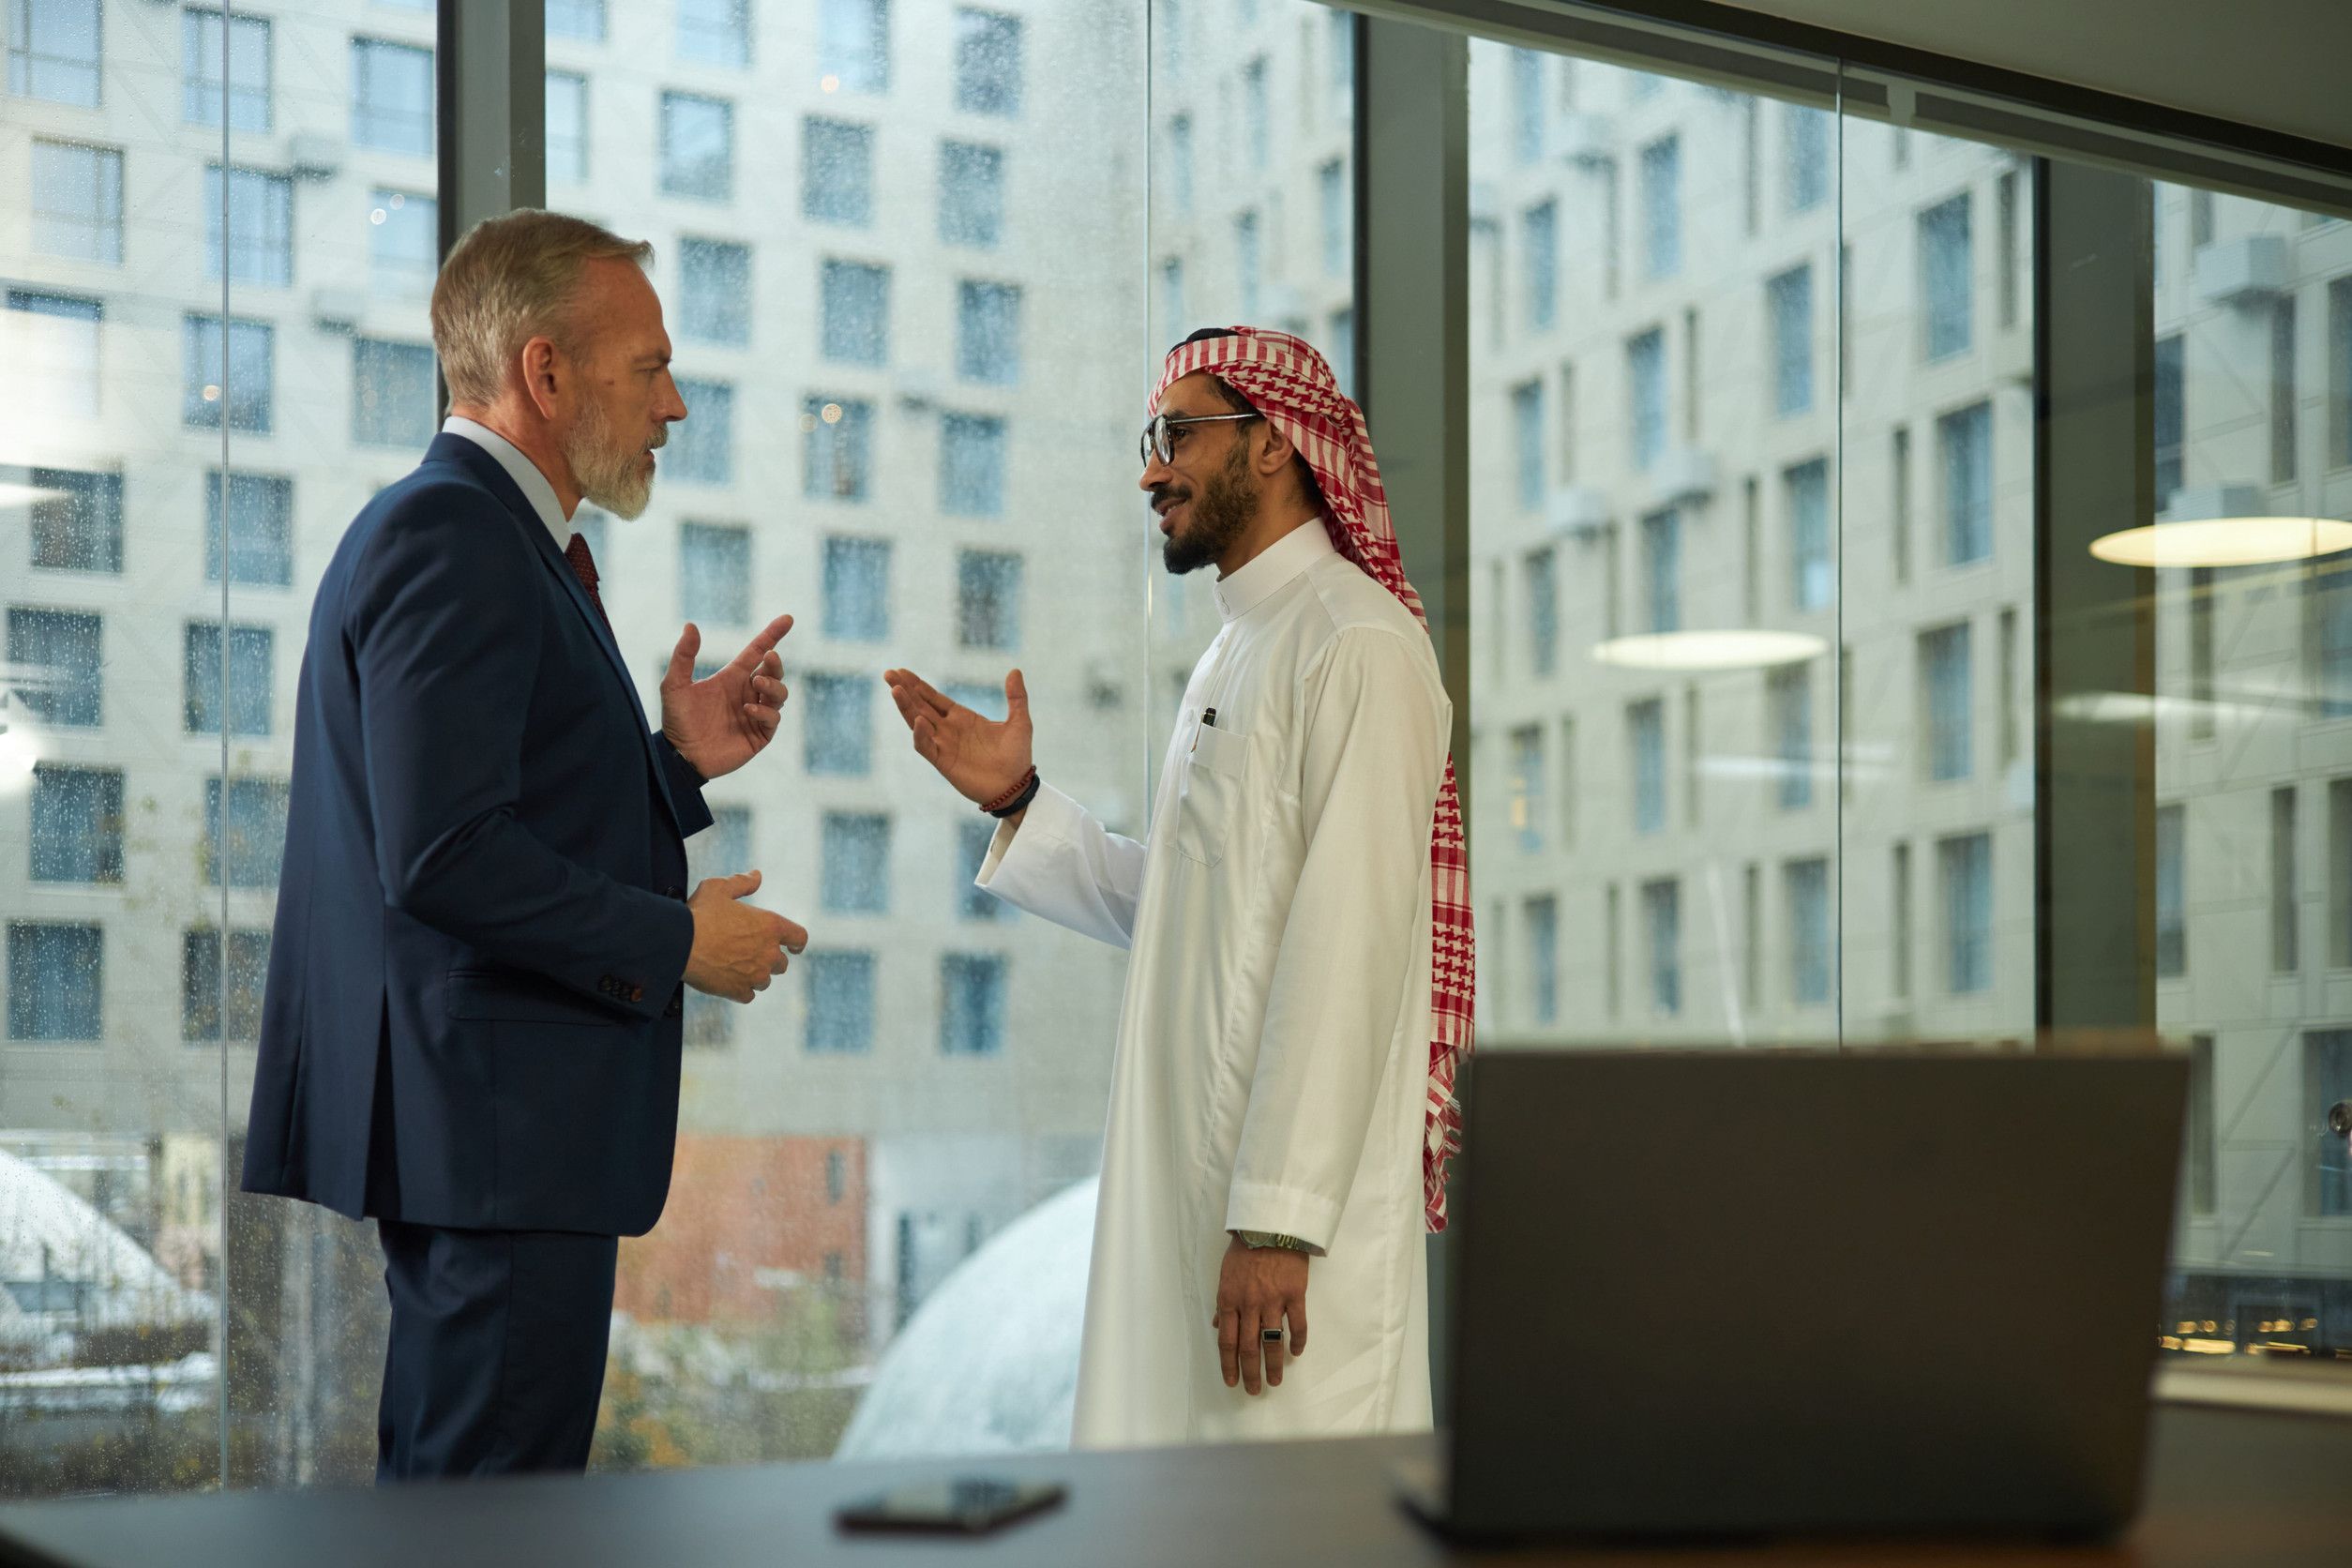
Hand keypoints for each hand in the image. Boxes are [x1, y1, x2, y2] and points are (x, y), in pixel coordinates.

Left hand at [661, 614, 792, 780]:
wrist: (680, 756)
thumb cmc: (676, 721)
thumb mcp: (674, 685)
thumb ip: (683, 656)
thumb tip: (691, 625)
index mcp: (732, 678)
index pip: (757, 652)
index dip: (772, 635)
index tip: (787, 619)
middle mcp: (747, 694)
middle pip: (774, 672)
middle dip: (775, 664)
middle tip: (768, 659)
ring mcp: (755, 714)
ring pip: (780, 694)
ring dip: (773, 685)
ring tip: (757, 684)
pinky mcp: (759, 735)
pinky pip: (773, 718)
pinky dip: (764, 711)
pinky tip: (747, 710)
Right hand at [683, 871, 806, 1002]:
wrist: (679, 944)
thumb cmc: (699, 913)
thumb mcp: (719, 888)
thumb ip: (742, 883)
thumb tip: (757, 876)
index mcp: (770, 926)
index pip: (799, 937)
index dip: (797, 942)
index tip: (794, 947)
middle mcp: (768, 952)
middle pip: (782, 963)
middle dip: (770, 959)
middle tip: (752, 954)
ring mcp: (755, 975)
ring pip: (765, 980)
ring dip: (755, 975)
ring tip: (736, 966)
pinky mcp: (739, 991)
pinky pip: (748, 995)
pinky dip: (741, 990)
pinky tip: (728, 982)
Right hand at [882, 668, 1032, 807]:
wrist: (1016, 787)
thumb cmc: (1017, 756)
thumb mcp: (1020, 722)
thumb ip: (1016, 697)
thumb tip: (1015, 670)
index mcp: (962, 718)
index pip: (933, 698)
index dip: (918, 685)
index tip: (902, 671)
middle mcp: (948, 730)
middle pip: (920, 706)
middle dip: (904, 690)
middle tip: (889, 673)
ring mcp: (944, 745)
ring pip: (918, 723)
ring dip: (906, 707)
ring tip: (896, 690)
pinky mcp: (944, 762)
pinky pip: (926, 747)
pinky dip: (921, 735)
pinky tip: (918, 721)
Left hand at [1212, 1236, 1307, 1395]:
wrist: (1271, 1224)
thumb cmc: (1245, 1247)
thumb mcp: (1226, 1274)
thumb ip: (1224, 1302)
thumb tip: (1219, 1325)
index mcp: (1229, 1299)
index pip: (1228, 1341)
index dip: (1229, 1364)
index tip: (1232, 1382)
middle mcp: (1250, 1304)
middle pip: (1249, 1347)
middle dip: (1251, 1372)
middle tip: (1254, 1390)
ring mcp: (1273, 1300)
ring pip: (1272, 1341)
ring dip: (1274, 1364)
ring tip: (1275, 1381)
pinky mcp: (1295, 1294)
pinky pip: (1298, 1324)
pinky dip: (1297, 1341)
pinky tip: (1296, 1353)